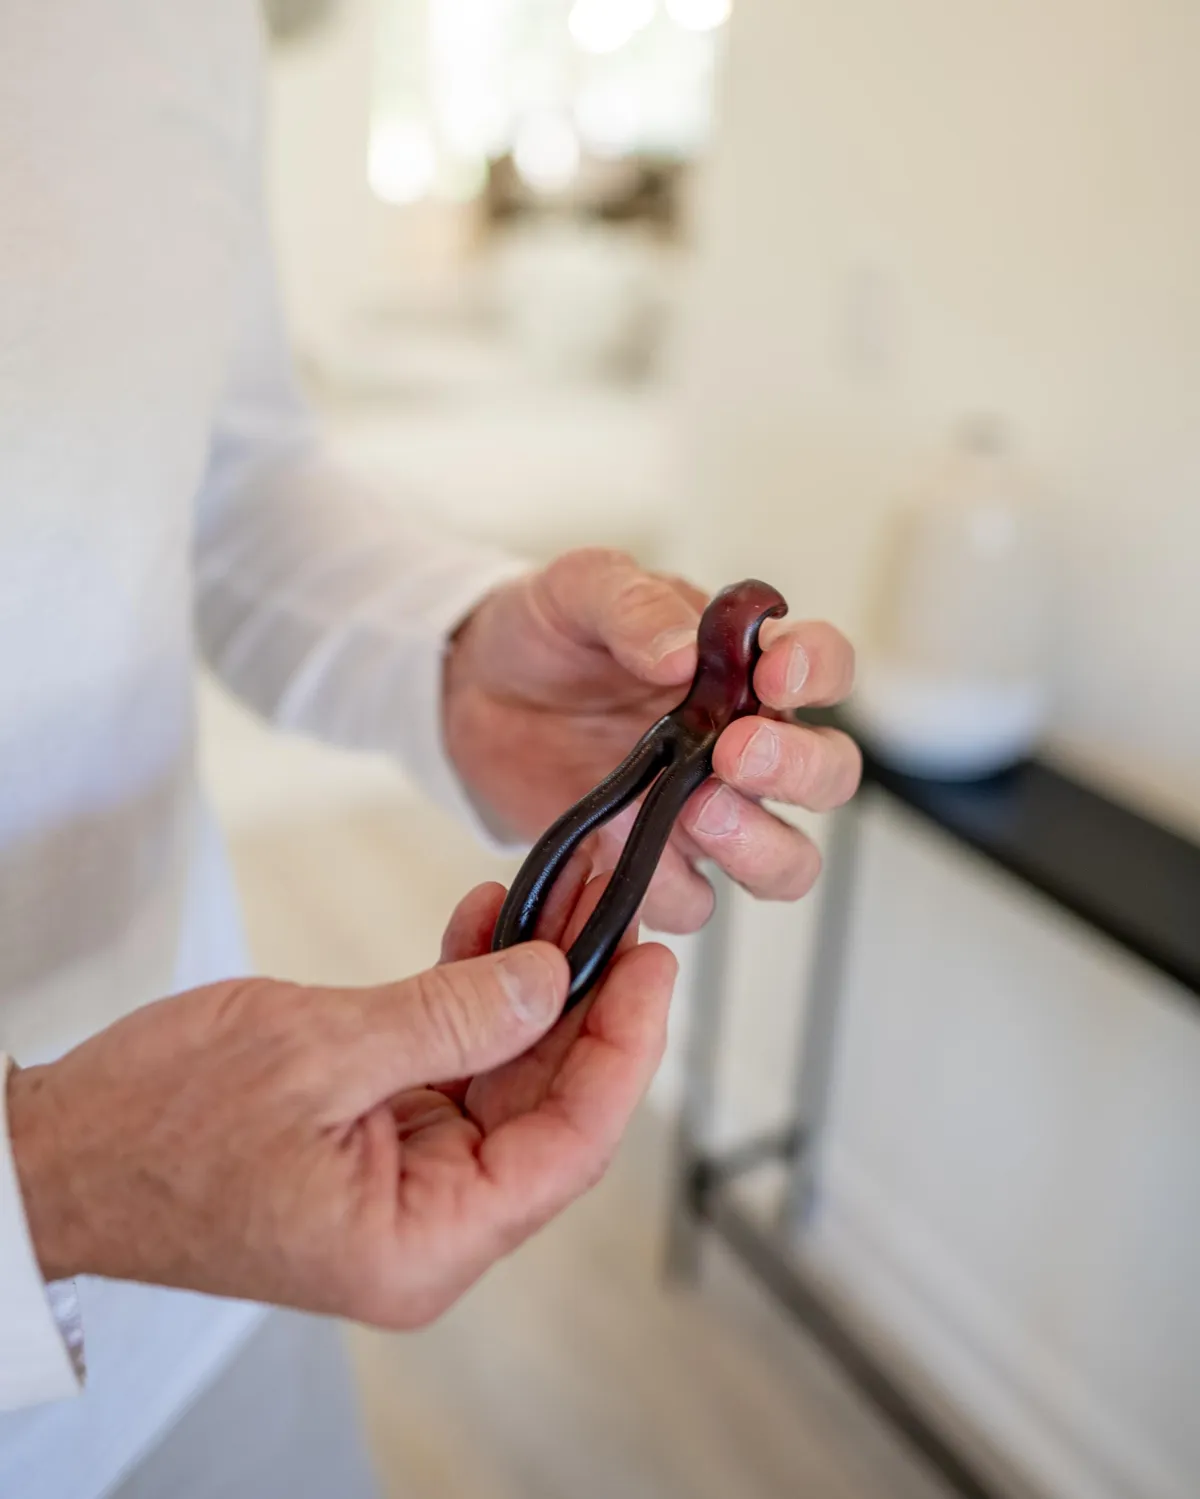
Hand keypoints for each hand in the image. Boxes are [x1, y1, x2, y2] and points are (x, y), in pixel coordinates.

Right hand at [6, 865, 673, 1326]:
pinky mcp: (377, 1135)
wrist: (62, 1147)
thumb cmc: (157, 1125)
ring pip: (506, 1075)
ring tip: (556, 890)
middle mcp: (428, 1223)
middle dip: (581, 996)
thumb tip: (551, 980)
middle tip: (611, 899)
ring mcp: (404, 1179)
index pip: (570, 1147)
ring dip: (528, 982)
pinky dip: (469, 994)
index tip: (653, 965)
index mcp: (422, 1243)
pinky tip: (487, 923)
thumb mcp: (318, 1052)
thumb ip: (450, 1017)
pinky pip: (451, 1062)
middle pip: (547, 1105)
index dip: (626, 1050)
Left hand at [444, 548, 860, 932]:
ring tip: (697, 812)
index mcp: (744, 668)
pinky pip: (693, 900)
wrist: (473, 690)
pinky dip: (668, 885)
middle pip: (828, 775)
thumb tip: (683, 651)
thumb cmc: (547, 635)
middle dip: (799, 769)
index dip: (818, 670)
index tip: (775, 670)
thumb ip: (634, 606)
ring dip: (758, 845)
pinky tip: (619, 845)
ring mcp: (706, 813)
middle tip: (736, 752)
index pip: (823, 665)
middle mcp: (742, 745)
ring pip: (786, 860)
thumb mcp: (581, 590)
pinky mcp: (655, 865)